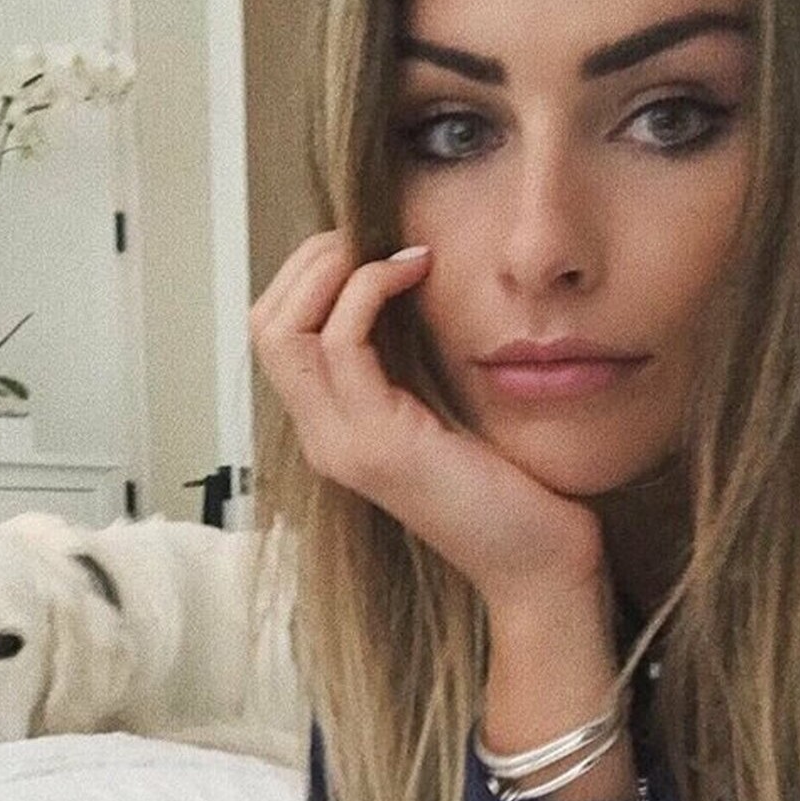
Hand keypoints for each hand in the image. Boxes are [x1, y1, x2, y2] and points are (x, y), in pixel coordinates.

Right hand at [249, 229, 607, 604]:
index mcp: (334, 430)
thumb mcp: (439, 411)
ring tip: (388, 253)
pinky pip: (342, 343)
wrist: (534, 561)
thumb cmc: (503, 488)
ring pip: (284, 332)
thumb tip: (400, 286)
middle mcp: (323, 438)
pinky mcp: (379, 443)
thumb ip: (406, 364)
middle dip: (310, 263)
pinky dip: (369, 291)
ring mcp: (342, 444)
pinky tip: (413, 274)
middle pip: (265, 327)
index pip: (276, 336)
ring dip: (333, 270)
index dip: (308, 277)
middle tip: (367, 239)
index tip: (365, 247)